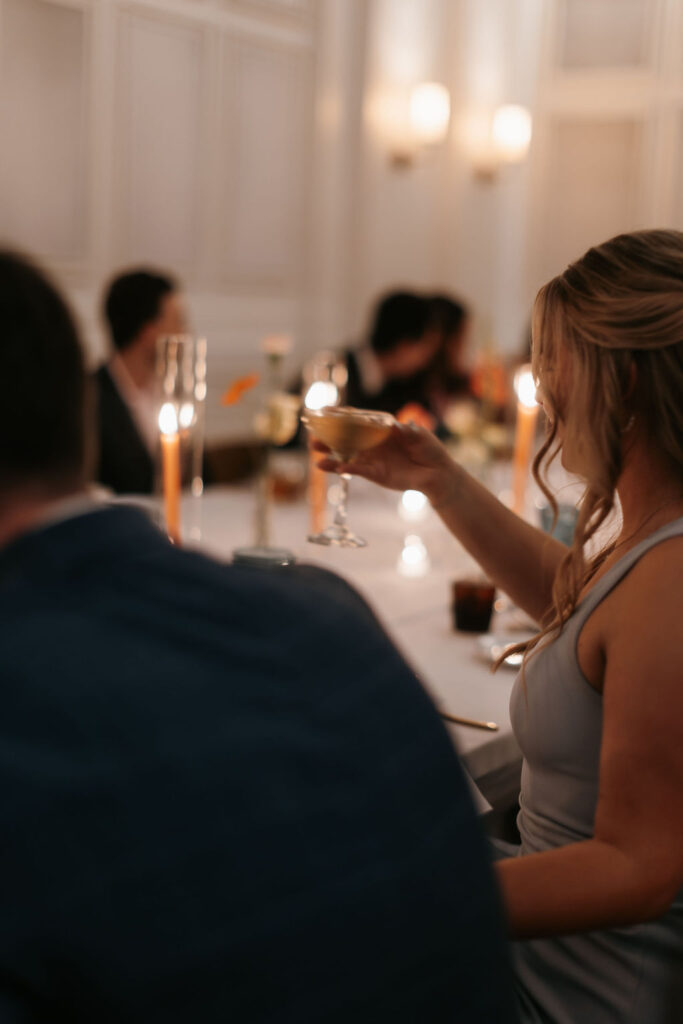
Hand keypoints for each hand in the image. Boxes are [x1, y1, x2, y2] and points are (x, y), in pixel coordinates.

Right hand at [313, 423, 456, 505]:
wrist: (437, 473)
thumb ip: (410, 431)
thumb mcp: (421, 436)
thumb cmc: (430, 450)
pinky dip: (347, 469)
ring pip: (347, 456)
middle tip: (312, 435)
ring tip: (315, 456)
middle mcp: (373, 443)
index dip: (342, 416)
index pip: (358, 420)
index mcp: (381, 429)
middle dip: (329, 436)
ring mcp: (372, 459)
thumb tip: (400, 427)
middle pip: (347, 438)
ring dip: (331, 455)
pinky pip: (358, 470)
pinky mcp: (375, 474)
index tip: (324, 411)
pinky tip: (335, 468)